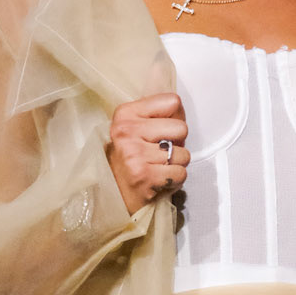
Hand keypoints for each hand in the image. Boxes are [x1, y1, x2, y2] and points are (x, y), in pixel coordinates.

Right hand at [108, 93, 188, 213]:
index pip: (172, 102)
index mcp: (125, 114)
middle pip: (182, 128)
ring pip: (183, 154)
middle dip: (177, 143)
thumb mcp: (135, 128)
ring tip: (157, 167)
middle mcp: (127, 131)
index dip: (174, 118)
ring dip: (175, 164)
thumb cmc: (130, 159)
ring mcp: (135, 154)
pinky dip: (174, 180)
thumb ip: (157, 114)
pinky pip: (180, 173)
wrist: (112, 193)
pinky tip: (159, 179)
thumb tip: (180, 111)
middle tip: (160, 153)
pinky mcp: (144, 176)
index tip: (162, 131)